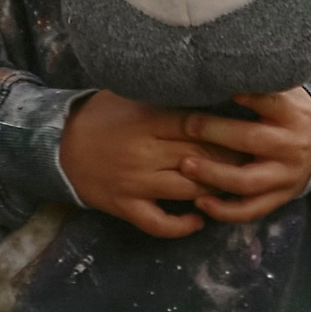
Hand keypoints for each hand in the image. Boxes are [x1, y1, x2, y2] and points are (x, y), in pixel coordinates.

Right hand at [59, 86, 310, 237]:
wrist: (57, 145)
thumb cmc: (101, 116)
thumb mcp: (131, 96)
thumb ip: (166, 95)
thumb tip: (211, 86)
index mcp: (147, 120)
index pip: (199, 126)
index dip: (228, 132)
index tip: (250, 133)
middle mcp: (143, 152)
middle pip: (200, 158)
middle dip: (230, 162)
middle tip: (254, 162)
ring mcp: (134, 182)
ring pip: (187, 190)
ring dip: (213, 191)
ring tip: (233, 188)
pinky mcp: (124, 206)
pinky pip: (159, 223)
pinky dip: (182, 225)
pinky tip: (199, 218)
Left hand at [174, 86, 310, 223]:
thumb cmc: (291, 112)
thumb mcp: (287, 91)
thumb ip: (260, 84)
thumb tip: (221, 66)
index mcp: (292, 114)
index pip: (271, 101)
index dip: (249, 96)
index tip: (226, 88)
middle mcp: (291, 146)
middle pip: (252, 140)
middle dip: (216, 133)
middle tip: (187, 125)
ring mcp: (286, 176)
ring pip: (247, 181)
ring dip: (214, 175)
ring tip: (185, 165)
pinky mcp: (280, 197)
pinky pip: (251, 209)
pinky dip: (225, 210)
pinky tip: (199, 202)